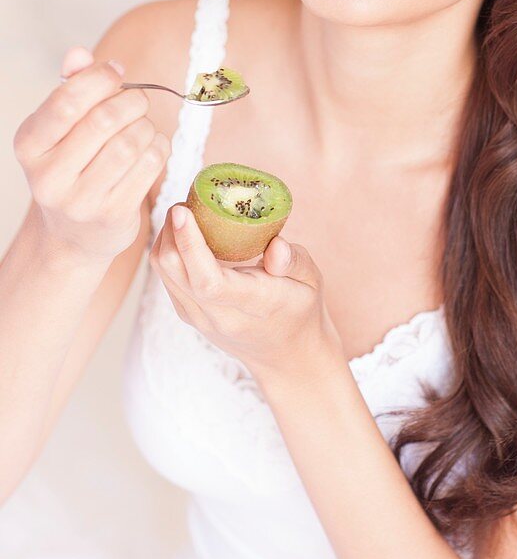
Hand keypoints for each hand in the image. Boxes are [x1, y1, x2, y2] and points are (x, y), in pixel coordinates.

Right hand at [13, 46, 169, 265]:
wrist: (73, 234)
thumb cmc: (72, 166)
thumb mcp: (61, 128)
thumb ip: (70, 88)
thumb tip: (78, 53)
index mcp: (29, 144)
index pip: (66, 101)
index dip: (99, 79)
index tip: (115, 72)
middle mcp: (48, 176)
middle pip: (104, 120)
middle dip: (131, 101)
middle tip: (138, 101)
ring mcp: (80, 200)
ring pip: (131, 142)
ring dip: (147, 126)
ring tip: (143, 126)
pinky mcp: (112, 215)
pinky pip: (149, 165)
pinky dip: (159, 148)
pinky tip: (152, 147)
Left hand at [149, 202, 344, 390]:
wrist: (286, 357)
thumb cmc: (300, 309)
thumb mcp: (311, 281)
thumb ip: (294, 261)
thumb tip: (275, 245)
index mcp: (252, 305)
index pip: (209, 280)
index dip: (189, 244)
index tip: (183, 210)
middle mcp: (218, 316)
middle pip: (174, 271)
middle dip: (171, 229)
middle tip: (187, 201)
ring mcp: (198, 318)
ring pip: (163, 272)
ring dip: (166, 238)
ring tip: (186, 214)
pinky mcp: (188, 313)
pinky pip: (166, 277)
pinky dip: (168, 250)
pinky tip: (184, 235)